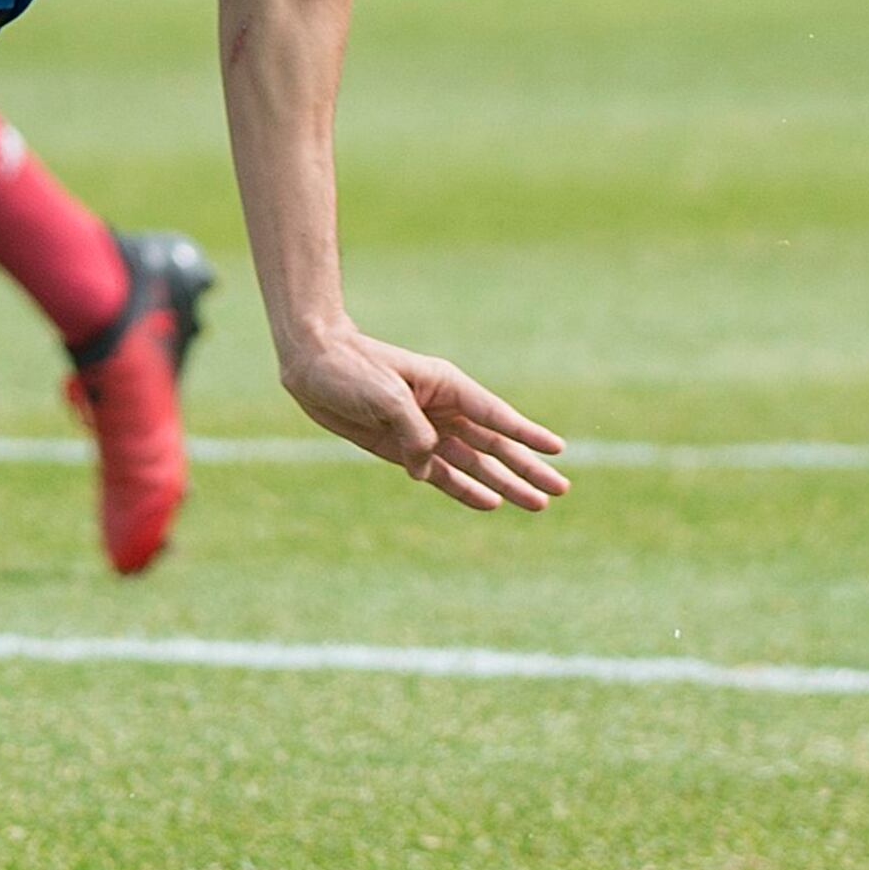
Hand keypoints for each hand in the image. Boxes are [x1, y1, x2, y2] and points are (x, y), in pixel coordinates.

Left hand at [278, 328, 569, 511]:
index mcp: (446, 386)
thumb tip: (426, 470)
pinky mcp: (400, 446)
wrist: (309, 365)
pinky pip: (439, 472)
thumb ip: (414, 433)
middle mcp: (441, 409)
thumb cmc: (349, 367)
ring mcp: (423, 429)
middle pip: (493, 445)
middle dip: (525, 468)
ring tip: (535, 504)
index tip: (558, 450)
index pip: (495, 415)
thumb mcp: (385, 397)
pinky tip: (488, 502)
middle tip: (558, 491)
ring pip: (473, 463)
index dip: (526, 434)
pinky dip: (462, 489)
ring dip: (502, 483)